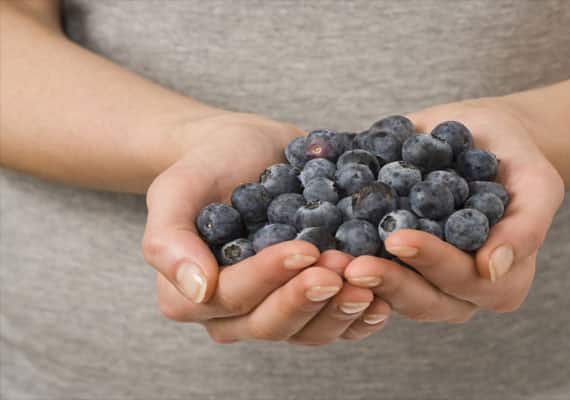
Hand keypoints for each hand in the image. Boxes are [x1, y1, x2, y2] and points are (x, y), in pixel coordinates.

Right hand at [141, 112, 389, 343]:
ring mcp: (275, 310)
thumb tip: (196, 289)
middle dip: (308, 297)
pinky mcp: (311, 303)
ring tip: (367, 279)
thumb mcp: (177, 187)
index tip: (304, 249)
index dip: (269, 277)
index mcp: (191, 294)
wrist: (249, 151)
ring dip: (339, 310)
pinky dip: (360, 318)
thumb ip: (168, 238)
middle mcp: (233, 313)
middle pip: (271, 323)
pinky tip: (382, 298)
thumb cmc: (210, 165)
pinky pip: (336, 326)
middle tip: (340, 266)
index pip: (232, 297)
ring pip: (307, 332)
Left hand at [344, 99, 563, 320]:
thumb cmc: (513, 155)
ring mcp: (423, 282)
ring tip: (329, 262)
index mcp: (500, 280)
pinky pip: (368, 275)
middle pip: (422, 299)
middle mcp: (459, 291)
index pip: (464, 279)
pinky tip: (316, 245)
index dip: (432, 262)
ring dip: (359, 282)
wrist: (476, 134)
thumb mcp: (536, 181)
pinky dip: (343, 261)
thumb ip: (527, 225)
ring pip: (390, 296)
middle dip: (388, 282)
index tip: (398, 238)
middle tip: (353, 264)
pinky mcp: (393, 266)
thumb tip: (492, 269)